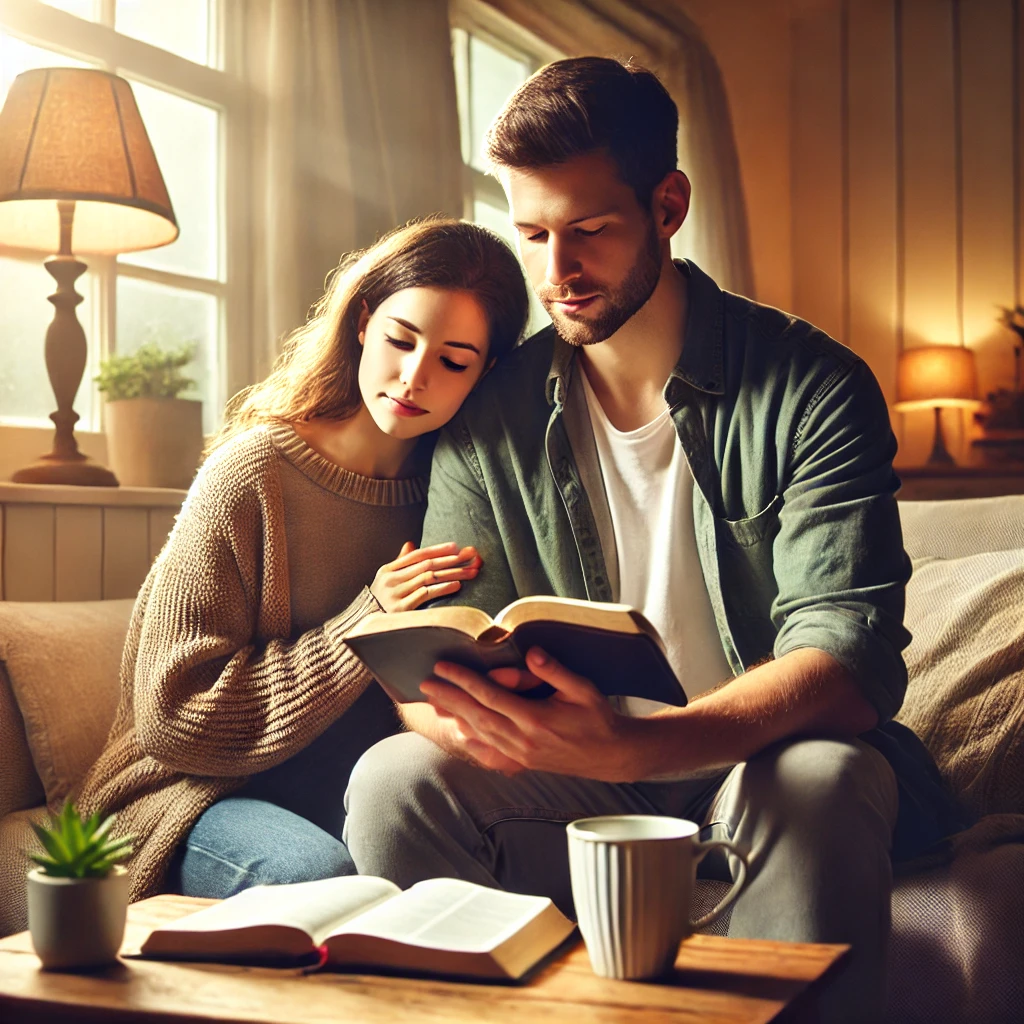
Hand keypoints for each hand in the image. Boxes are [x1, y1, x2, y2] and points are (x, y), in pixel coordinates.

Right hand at [370, 541, 481, 612]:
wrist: (362, 628)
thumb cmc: (378, 603)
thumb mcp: (385, 580)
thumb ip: (400, 563)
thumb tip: (410, 544)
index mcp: (388, 570)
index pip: (417, 555)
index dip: (438, 550)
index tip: (456, 547)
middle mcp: (391, 579)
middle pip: (427, 565)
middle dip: (452, 559)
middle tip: (471, 556)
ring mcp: (396, 594)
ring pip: (429, 578)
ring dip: (453, 573)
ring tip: (471, 571)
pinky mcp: (401, 609)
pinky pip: (426, 595)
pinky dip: (442, 588)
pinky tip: (456, 585)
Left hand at [419, 647, 641, 780]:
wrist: (611, 755)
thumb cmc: (598, 718)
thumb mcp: (583, 689)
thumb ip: (555, 671)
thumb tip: (530, 653)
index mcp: (535, 720)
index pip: (490, 696)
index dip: (464, 680)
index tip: (444, 667)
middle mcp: (523, 740)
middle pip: (476, 716)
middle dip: (449, 698)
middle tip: (425, 684)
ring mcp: (521, 755)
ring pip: (479, 735)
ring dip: (454, 718)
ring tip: (433, 704)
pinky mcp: (523, 762)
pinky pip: (491, 754)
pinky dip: (472, 743)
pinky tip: (459, 733)